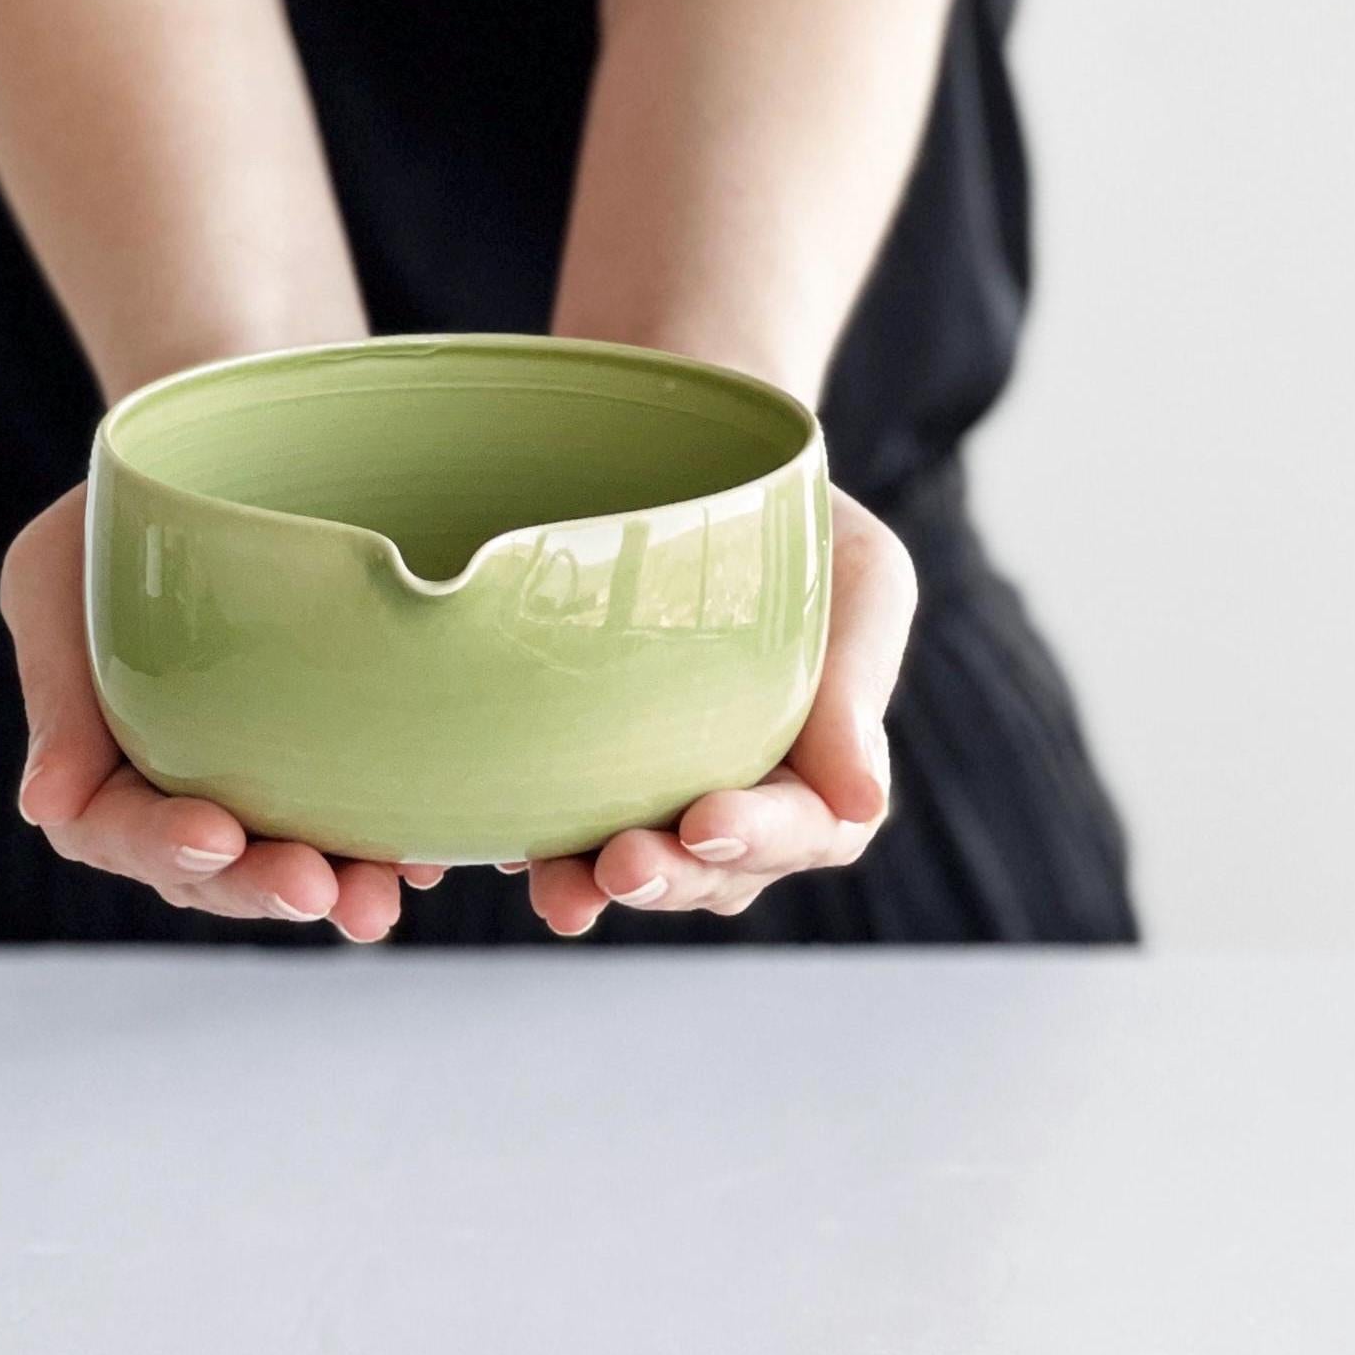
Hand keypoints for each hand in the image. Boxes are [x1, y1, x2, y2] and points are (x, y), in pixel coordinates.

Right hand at [2, 483, 436, 940]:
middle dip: (258, 887)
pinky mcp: (331, 764)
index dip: (160, 847)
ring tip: (379, 900)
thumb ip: (55, 685)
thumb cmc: (120, 512)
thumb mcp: (56, 572)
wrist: (223, 451)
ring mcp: (258, 784)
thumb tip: (43, 806)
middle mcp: (178, 789)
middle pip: (209, 871)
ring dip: (334, 889)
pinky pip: (360, 824)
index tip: (215, 837)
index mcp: (95, 760)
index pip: (112, 830)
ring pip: (287, 863)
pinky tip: (424, 855)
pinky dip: (390, 847)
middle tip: (315, 887)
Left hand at [525, 488, 916, 934]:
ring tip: (557, 889)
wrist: (700, 465)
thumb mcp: (857, 576)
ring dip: (594, 885)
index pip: (807, 831)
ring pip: (634, 870)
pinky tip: (491, 851)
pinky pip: (551, 830)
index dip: (761, 839)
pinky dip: (523, 850)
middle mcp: (737, 797)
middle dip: (671, 878)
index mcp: (817, 767)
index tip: (706, 820)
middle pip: (714, 873)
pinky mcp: (578, 776)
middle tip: (622, 864)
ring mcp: (655, 794)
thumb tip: (864, 800)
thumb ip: (857, 682)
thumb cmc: (803, 526)